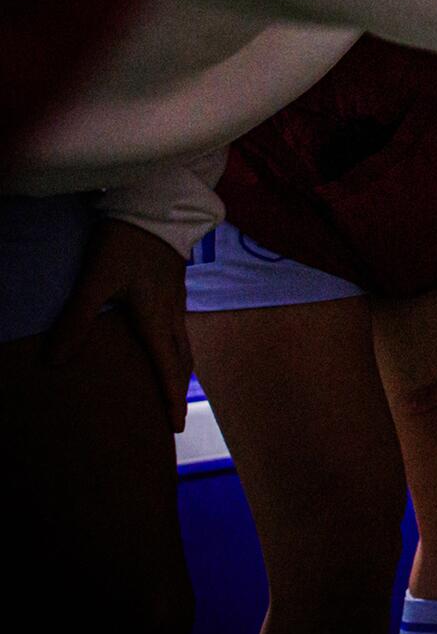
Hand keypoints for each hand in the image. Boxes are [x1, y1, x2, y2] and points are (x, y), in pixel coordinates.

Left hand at [49, 219, 191, 429]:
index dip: (170, 397)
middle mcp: (171, 313)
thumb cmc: (126, 243)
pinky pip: (180, 327)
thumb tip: (55, 363)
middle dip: (178, 389)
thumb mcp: (96, 279)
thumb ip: (77, 318)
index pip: (166, 367)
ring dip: (179, 369)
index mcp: (155, 318)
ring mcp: (176, 299)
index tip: (173, 426)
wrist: (156, 207)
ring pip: (183, 343)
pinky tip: (166, 343)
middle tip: (174, 416)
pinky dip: (177, 347)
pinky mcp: (174, 286)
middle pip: (181, 359)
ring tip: (173, 386)